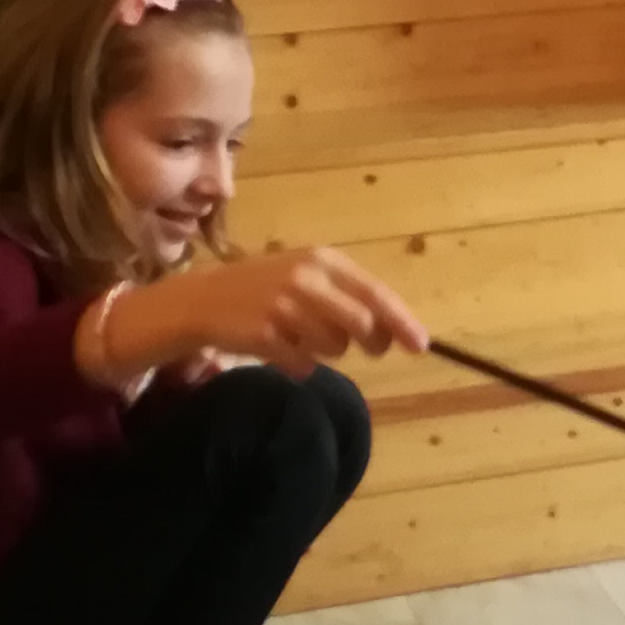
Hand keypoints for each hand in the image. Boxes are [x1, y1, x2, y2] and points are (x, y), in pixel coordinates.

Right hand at [78, 249, 428, 386]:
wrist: (203, 300)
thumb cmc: (266, 288)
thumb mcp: (308, 278)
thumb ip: (349, 298)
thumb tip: (393, 331)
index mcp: (322, 260)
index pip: (375, 294)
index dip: (401, 322)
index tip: (422, 346)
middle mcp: (306, 279)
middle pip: (362, 326)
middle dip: (370, 343)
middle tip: (366, 347)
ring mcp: (283, 306)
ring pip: (334, 348)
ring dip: (325, 350)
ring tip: (299, 336)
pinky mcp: (264, 333)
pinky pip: (303, 365)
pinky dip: (297, 364)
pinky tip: (279, 349)